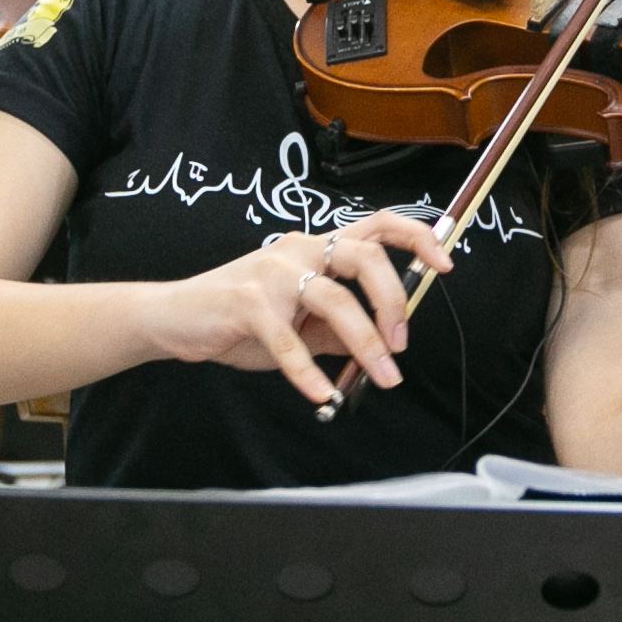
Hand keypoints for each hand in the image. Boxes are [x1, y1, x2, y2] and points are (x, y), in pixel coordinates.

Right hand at [153, 210, 452, 404]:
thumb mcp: (301, 321)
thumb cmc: (240, 318)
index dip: (416, 237)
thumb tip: (383, 342)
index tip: (444, 263)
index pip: (377, 226)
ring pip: (334, 300)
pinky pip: (287, 341)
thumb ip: (339, 326)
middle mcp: (298, 249)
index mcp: (316, 247)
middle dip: (393, 300)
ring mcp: (271, 273)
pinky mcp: (246, 304)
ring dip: (365, 344)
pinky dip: (307, 373)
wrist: (176, 318)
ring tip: (381, 377)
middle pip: (364, 256)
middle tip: (401, 343)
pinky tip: (319, 395)